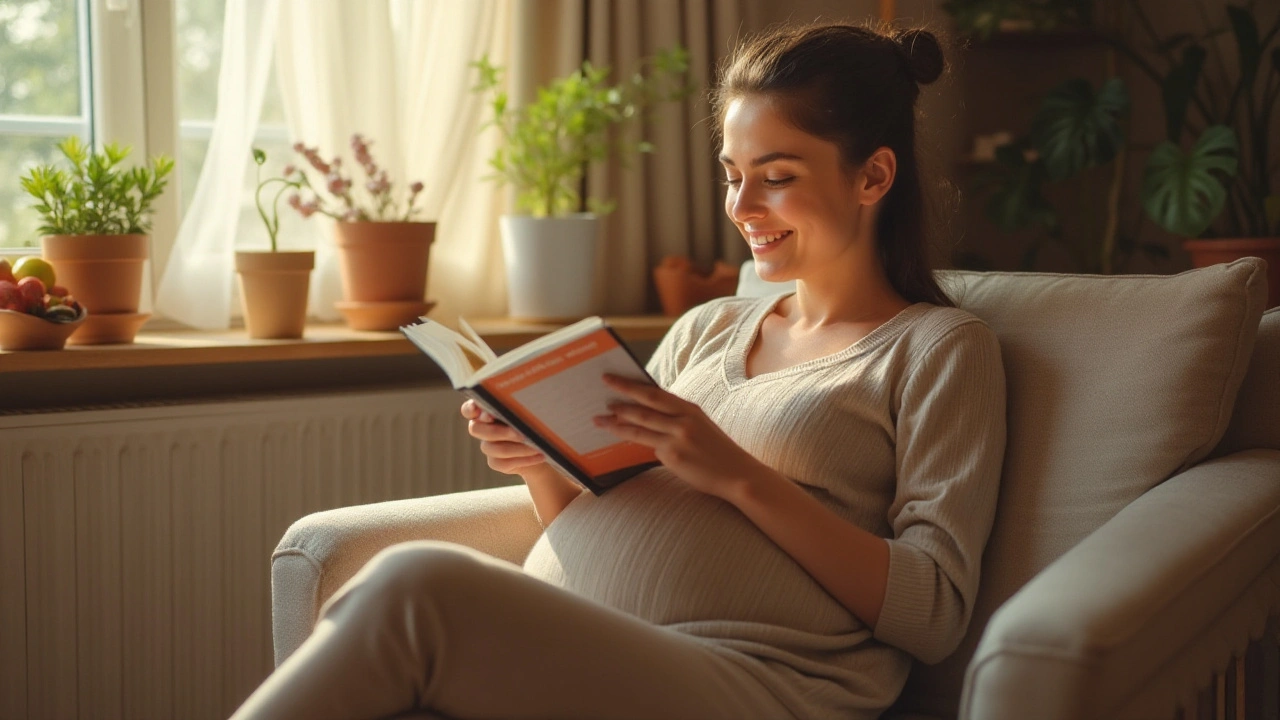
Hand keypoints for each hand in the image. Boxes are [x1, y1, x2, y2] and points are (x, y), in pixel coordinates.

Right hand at [461, 399, 546, 474]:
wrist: (541, 444)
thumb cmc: (533, 420)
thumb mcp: (527, 410)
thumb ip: (516, 407)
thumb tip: (518, 409)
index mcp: (485, 411)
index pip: (468, 409)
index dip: (471, 410)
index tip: (488, 414)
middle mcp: (482, 428)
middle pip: (476, 430)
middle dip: (500, 432)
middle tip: (520, 433)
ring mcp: (487, 446)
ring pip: (495, 449)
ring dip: (518, 448)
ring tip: (537, 446)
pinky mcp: (495, 462)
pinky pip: (505, 463)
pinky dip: (525, 459)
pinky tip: (539, 456)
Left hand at [592, 374, 764, 500]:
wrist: (738, 475)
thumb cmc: (717, 452)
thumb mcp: (700, 427)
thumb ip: (676, 420)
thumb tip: (645, 416)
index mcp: (690, 408)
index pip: (655, 392)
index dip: (632, 384)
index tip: (614, 378)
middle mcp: (683, 419)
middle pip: (645, 403)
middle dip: (621, 394)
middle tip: (602, 386)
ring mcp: (678, 437)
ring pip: (640, 425)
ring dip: (616, 421)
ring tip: (599, 418)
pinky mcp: (674, 456)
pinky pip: (646, 446)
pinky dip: (630, 440)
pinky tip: (617, 440)